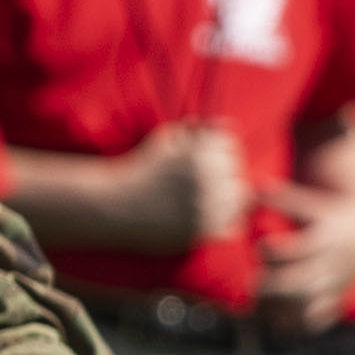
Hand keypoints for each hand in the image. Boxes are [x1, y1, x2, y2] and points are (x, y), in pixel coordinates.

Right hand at [65, 121, 254, 257]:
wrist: (114, 206)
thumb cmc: (142, 170)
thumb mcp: (166, 139)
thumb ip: (199, 131)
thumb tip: (229, 124)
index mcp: (198, 153)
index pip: (231, 145)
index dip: (220, 152)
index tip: (205, 161)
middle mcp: (205, 178)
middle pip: (238, 174)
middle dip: (225, 177)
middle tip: (204, 184)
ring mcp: (205, 206)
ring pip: (240, 202)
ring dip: (227, 201)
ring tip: (205, 201)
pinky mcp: (201, 231)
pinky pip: (232, 226)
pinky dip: (224, 223)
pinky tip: (206, 218)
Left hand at [253, 167, 354, 326]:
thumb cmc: (330, 216)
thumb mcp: (311, 204)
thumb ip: (283, 199)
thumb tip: (255, 188)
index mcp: (326, 238)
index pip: (300, 248)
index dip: (276, 249)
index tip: (260, 246)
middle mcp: (332, 264)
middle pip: (303, 282)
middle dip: (276, 286)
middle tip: (254, 285)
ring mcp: (335, 284)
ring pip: (309, 304)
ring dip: (283, 309)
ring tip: (261, 308)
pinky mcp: (336, 298)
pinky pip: (320, 318)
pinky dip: (299, 324)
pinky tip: (280, 322)